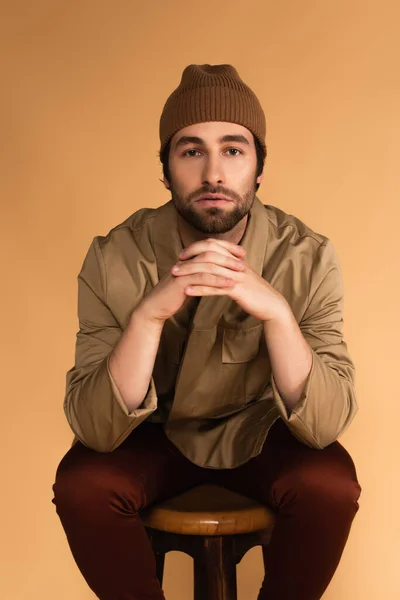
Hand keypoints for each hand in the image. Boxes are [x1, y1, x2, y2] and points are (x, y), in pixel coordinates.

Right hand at [136, 240, 244, 322]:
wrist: (156, 306)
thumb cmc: (174, 295)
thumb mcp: (191, 281)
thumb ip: (202, 274)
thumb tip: (218, 270)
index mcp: (189, 258)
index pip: (210, 246)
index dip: (227, 247)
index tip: (242, 252)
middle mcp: (186, 261)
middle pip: (211, 252)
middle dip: (229, 256)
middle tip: (244, 262)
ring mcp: (183, 270)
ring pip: (208, 264)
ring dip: (226, 268)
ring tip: (241, 273)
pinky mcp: (181, 282)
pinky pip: (202, 279)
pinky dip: (217, 281)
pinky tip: (229, 284)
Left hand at [173, 238, 288, 322]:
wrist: (271, 305)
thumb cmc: (255, 292)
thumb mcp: (241, 276)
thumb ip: (229, 268)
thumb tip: (214, 265)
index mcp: (235, 259)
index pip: (212, 245)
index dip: (196, 248)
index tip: (182, 255)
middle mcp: (235, 264)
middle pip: (208, 254)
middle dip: (189, 260)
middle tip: (173, 266)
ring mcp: (236, 276)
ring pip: (209, 270)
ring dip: (189, 273)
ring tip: (175, 277)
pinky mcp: (237, 290)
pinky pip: (215, 288)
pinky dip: (199, 289)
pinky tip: (187, 292)